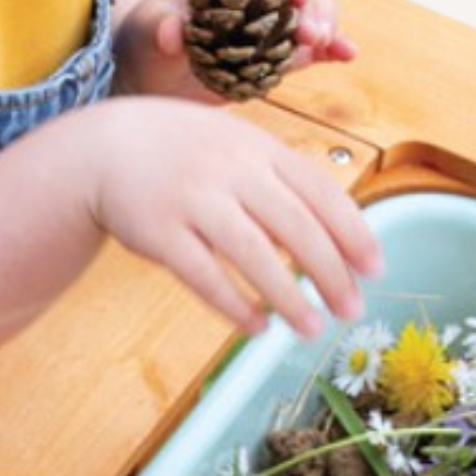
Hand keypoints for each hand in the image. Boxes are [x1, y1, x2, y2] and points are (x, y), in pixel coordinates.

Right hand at [82, 97, 380, 337]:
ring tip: (310, 328)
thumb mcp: (235, 146)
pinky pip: (203, 275)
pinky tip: (256, 326)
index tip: (374, 268)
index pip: (320, 192)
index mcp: (258, 148)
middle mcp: (230, 170)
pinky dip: (233, 304)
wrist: (102, 148)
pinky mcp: (158, 231)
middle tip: (350, 310)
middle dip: (330, 272)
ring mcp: (193, 199)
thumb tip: (329, 238)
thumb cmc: (180, 153)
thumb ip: (278, 183)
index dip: (353, 232)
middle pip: (295, 226)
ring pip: (253, 254)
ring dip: (287, 296)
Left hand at [114, 0, 355, 99]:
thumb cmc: (142, 42)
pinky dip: (329, 50)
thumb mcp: (144, 33)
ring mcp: (268, 26)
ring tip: (324, 45)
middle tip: (312, 34)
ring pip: (310, 16)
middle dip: (312, 6)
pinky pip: (308, 50)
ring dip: (324, 27)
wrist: (146, 78)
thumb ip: (159, 30)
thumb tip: (173, 34)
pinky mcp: (274, 56)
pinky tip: (346, 55)